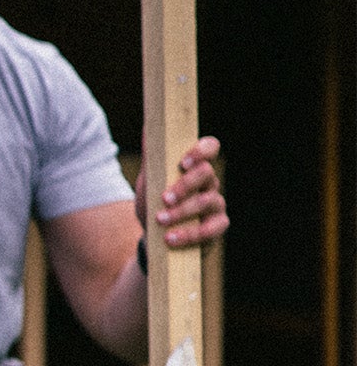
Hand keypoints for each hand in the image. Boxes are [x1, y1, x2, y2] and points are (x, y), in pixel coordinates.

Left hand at [134, 134, 228, 251]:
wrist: (153, 237)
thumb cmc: (154, 204)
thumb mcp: (148, 180)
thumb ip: (151, 156)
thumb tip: (149, 127)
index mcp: (195, 166)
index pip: (210, 147)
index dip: (200, 151)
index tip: (182, 163)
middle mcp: (210, 182)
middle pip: (207, 174)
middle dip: (185, 186)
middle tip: (164, 199)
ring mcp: (216, 204)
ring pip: (207, 201)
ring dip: (181, 212)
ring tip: (160, 220)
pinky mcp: (217, 227)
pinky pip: (211, 229)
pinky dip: (189, 234)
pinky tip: (171, 238)